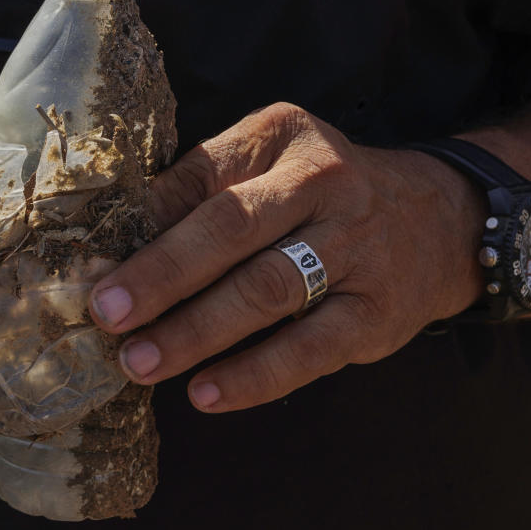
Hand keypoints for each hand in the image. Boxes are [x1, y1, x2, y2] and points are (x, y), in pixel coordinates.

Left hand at [88, 103, 485, 411]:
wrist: (439, 219)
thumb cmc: (322, 192)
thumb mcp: (268, 162)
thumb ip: (198, 191)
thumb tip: (114, 242)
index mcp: (283, 136)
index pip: (202, 175)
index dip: (144, 223)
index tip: (91, 266)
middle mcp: (324, 182)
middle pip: (231, 229)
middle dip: (162, 276)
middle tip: (106, 315)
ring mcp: (355, 247)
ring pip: (267, 290)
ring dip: (196, 332)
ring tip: (140, 363)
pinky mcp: (377, 311)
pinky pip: (309, 349)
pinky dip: (254, 375)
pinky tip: (205, 393)